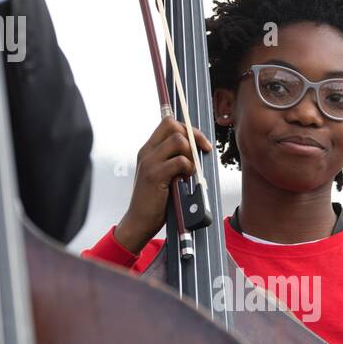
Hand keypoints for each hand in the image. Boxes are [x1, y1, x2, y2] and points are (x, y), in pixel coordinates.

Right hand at [114, 117, 212, 253]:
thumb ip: (172, 159)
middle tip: (203, 150)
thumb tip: (196, 148)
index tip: (199, 142)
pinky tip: (185, 179)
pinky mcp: (154, 175)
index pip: (168, 123)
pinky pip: (180, 161)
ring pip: (178, 141)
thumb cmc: (155, 200)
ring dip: (190, 154)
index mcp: (148, 149)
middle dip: (194, 135)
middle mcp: (147, 152)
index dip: (187, 128)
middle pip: (173, 126)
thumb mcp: (161, 174)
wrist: (139, 220)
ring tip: (190, 170)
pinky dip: (188, 168)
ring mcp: (149, 162)